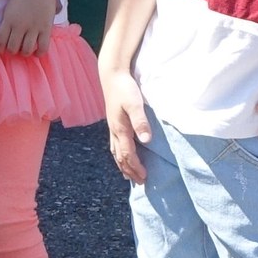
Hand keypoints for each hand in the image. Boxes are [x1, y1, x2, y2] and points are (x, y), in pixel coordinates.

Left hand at [0, 0, 61, 55]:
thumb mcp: (10, 7)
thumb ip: (7, 22)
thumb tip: (4, 38)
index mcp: (9, 19)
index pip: (0, 40)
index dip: (0, 49)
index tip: (2, 50)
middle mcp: (20, 25)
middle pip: (13, 48)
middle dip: (12, 51)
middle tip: (15, 48)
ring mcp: (34, 28)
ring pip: (26, 50)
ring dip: (24, 53)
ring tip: (25, 49)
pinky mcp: (46, 29)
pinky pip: (43, 47)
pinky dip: (39, 53)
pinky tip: (37, 52)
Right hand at [100, 66, 153, 182]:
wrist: (112, 75)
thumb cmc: (125, 88)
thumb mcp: (135, 103)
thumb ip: (140, 121)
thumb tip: (146, 140)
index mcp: (120, 129)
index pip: (127, 155)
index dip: (136, 167)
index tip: (145, 177)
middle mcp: (114, 131)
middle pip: (120, 157)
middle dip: (130, 171)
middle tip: (140, 182)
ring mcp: (112, 127)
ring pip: (115, 152)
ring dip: (123, 165)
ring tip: (129, 176)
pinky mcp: (113, 122)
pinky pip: (115, 145)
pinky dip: (119, 156)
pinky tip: (121, 156)